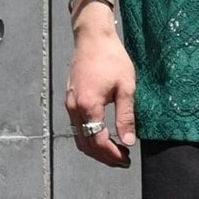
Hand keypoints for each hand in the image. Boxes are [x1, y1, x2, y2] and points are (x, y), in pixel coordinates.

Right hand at [66, 13, 135, 168]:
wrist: (93, 37)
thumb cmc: (112, 58)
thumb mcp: (126, 87)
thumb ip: (126, 116)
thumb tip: (129, 141)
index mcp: (88, 105)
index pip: (98, 141)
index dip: (112, 155)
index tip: (127, 159)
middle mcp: (74, 108)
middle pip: (86, 144)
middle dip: (104, 156)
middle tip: (123, 160)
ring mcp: (70, 104)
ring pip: (79, 137)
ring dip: (96, 149)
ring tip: (116, 151)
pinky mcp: (70, 100)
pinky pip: (77, 126)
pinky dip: (89, 137)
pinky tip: (105, 136)